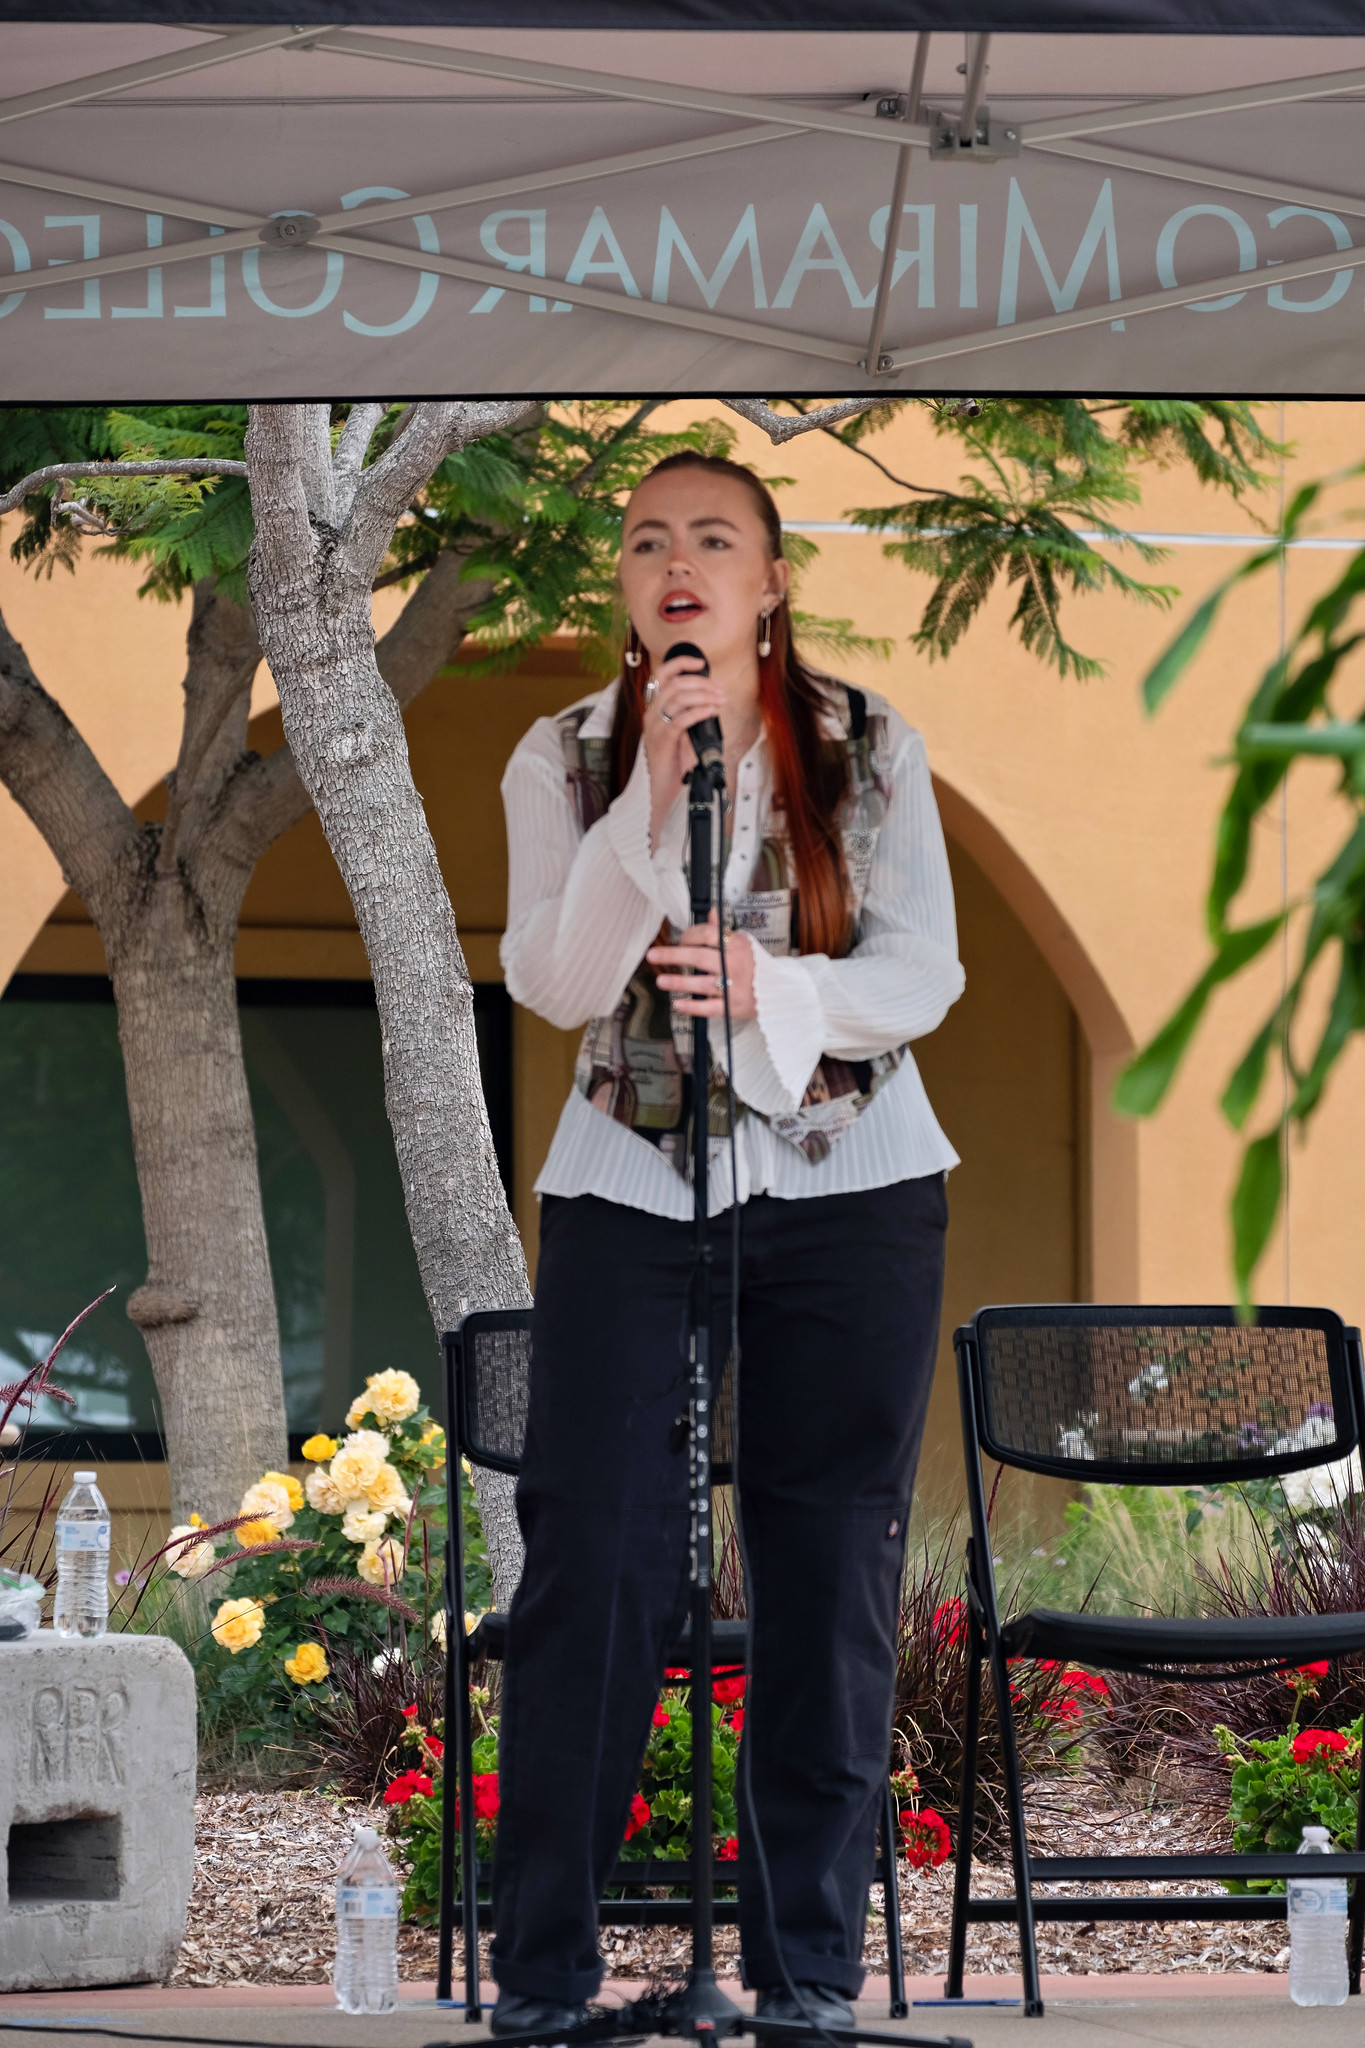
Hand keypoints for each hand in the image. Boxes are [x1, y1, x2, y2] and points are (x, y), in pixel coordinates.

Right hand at [641, 651, 725, 848]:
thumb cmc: (673, 766)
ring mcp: (654, 727)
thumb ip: (692, 716)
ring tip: (720, 701)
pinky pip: (681, 719)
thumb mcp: (684, 735)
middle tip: (720, 691)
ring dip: (704, 695)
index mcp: (654, 709)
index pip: (661, 674)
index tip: (700, 662)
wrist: (660, 792)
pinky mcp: (662, 741)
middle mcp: (651, 714)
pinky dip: (699, 711)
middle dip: (702, 683)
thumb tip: (712, 702)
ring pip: (678, 697)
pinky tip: (711, 711)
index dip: (680, 662)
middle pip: (674, 683)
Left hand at [647, 911, 756, 1022]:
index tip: (678, 940)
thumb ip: (722, 931)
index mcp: (737, 945)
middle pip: (699, 957)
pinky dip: (693, 1006)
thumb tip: (709, 913)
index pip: (707, 935)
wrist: (780, 990)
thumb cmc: (756, 965)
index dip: (689, 936)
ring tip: (661, 980)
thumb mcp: (743, 944)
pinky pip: (710, 1007)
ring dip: (679, 981)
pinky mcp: (733, 1007)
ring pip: (702, 983)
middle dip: (674, 955)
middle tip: (653, 955)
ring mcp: (734, 987)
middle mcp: (735, 964)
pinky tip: (678, 1004)